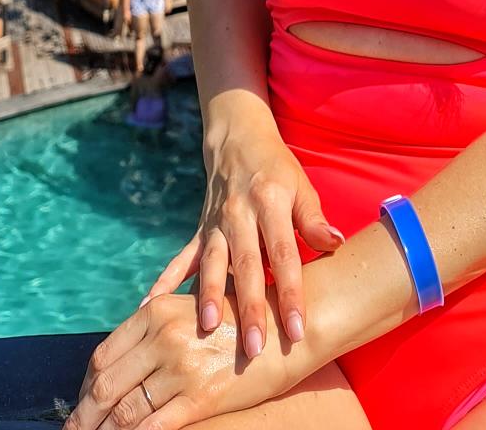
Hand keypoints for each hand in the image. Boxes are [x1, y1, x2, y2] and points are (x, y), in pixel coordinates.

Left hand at [64, 284, 302, 429]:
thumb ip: (154, 328)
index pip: (103, 356)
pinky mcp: (200, 397)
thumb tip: (117, 360)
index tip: (80, 406)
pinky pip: (153, 428)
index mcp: (155, 312)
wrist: (286, 326)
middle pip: (105, 385)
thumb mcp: (189, 311)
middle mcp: (163, 336)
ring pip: (124, 411)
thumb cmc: (237, 319)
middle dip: (82, 416)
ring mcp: (181, 367)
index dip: (85, 387)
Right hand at [140, 116, 343, 357]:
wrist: (238, 138)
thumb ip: (314, 219)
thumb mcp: (301, 186)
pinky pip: (182, 258)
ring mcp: (216, 223)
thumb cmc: (278, 169)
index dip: (290, 293)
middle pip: (247, 266)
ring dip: (210, 296)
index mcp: (270, 202)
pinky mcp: (200, 230)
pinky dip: (166, 280)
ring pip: (213, 263)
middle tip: (253, 348)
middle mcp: (240, 214)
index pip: (284, 255)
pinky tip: (150, 304)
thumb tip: (336, 244)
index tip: (297, 330)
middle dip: (250, 309)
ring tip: (208, 327)